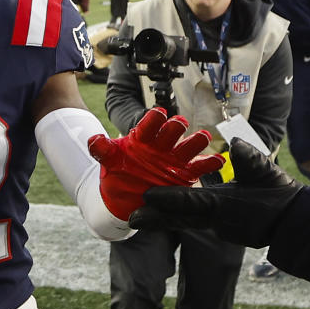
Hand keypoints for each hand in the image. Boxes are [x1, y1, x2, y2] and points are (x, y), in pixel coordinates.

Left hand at [88, 107, 222, 220]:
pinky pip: (198, 167)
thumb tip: (92, 140)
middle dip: (174, 128)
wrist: (124, 194)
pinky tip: (217, 161)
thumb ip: (102, 150)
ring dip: (195, 142)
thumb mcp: (110, 160)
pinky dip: (208, 164)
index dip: (153, 120)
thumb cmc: (118, 171)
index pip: (148, 125)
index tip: (158, 114)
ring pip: (187, 148)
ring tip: (203, 137)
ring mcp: (174, 159)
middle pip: (170, 133)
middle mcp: (161, 145)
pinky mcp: (184, 173)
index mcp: (143, 138)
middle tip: (178, 123)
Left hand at [130, 139, 302, 247]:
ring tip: (142, 218)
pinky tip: (172, 216)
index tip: (146, 195)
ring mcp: (221, 229)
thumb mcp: (265, 172)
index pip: (190, 201)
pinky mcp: (225, 232)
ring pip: (188, 223)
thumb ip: (249, 158)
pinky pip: (199, 224)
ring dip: (166, 221)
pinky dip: (183, 220)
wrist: (294, 222)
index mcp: (223, 204)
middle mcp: (217, 220)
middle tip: (132, 219)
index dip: (168, 198)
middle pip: (180, 219)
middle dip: (156, 220)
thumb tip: (234, 143)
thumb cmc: (280, 195)